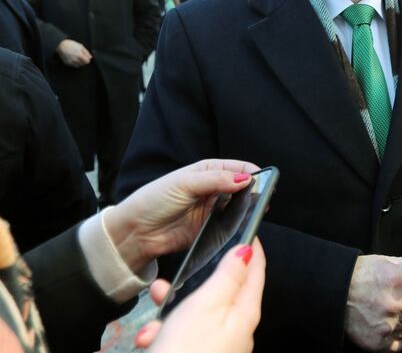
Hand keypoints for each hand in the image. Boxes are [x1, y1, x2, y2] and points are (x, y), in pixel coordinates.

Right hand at [57, 39, 92, 66]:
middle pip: (83, 64)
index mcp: (79, 55)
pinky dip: (74, 63)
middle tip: (81, 57)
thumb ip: (87, 52)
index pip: (87, 61)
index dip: (87, 59)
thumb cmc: (71, 45)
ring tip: (77, 57)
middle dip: (83, 61)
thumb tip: (90, 57)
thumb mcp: (81, 46)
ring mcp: (71, 62)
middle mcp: (75, 59)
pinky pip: (73, 66)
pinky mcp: (67, 63)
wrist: (62, 45)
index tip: (86, 58)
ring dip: (79, 62)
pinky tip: (73, 58)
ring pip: (79, 65)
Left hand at [104, 159, 260, 273]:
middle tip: (264, 199)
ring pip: (239, 208)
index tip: (265, 180)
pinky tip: (243, 226)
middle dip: (253, 192)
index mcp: (206, 172)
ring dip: (248, 210)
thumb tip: (243, 179)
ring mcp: (212, 211)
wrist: (135, 232)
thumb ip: (214, 180)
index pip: (236, 169)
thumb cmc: (153, 200)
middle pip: (242, 189)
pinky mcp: (210, 230)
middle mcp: (212, 190)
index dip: (252, 173)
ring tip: (256, 213)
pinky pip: (230, 227)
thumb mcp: (184, 183)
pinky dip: (238, 226)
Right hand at [137, 240, 265, 351]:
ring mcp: (219, 346)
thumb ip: (227, 276)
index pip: (256, 270)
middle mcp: (237, 331)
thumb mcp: (207, 304)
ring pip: (194, 315)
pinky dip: (165, 335)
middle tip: (166, 285)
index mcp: (245, 313)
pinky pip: (183, 336)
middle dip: (191, 286)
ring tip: (151, 326)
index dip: (250, 246)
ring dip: (170, 314)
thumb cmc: (188, 352)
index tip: (243, 227)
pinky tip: (150, 340)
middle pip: (219, 292)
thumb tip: (247, 252)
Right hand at [345, 255, 401, 351]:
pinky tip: (383, 325)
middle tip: (400, 301)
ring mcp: (386, 325)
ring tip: (387, 312)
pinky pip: (399, 344)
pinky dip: (393, 337)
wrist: (331, 293)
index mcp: (398, 281)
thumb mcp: (386, 262)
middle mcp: (395, 304)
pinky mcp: (378, 342)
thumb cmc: (359, 275)